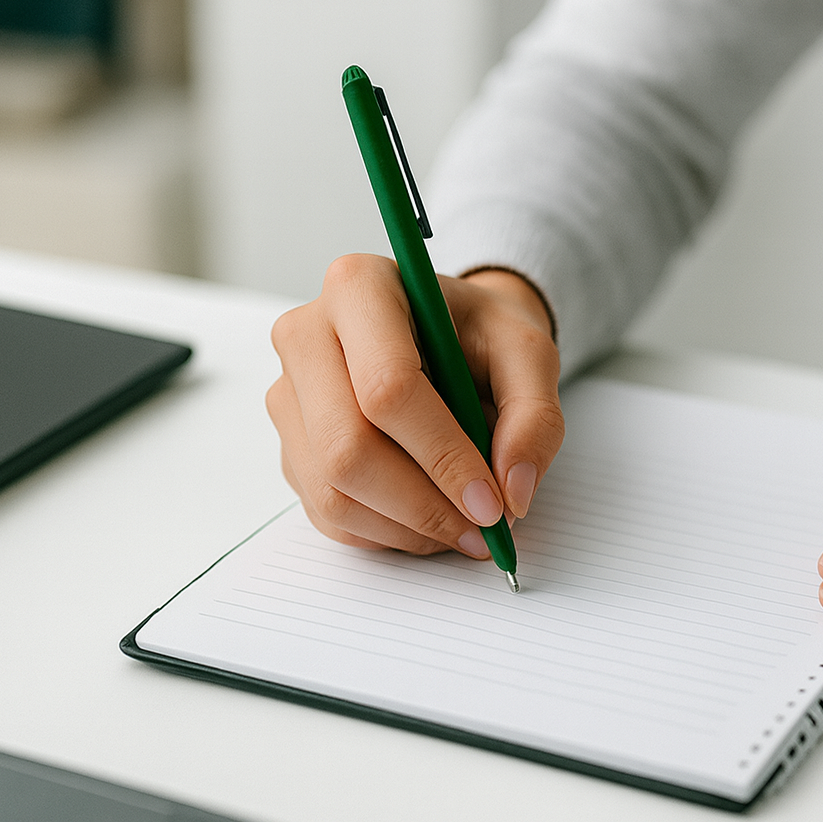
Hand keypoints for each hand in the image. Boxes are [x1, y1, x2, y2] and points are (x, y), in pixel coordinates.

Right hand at [266, 255, 563, 557]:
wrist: (451, 335)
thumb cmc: (482, 334)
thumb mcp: (530, 354)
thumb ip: (534, 417)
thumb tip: (512, 492)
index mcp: (359, 288)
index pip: (387, 388)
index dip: (442, 456)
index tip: (491, 501)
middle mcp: (306, 336)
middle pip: (347, 447)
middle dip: (422, 504)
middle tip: (482, 528)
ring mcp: (288, 394)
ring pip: (332, 490)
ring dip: (406, 527)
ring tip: (464, 526)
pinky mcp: (291, 442)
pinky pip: (326, 511)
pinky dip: (385, 533)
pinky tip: (429, 521)